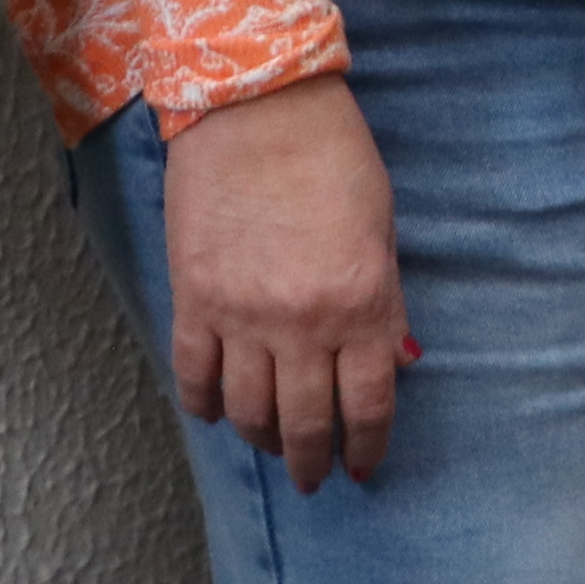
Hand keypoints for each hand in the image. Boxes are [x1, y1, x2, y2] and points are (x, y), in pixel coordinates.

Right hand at [160, 73, 406, 491]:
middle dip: (313, 461)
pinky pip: (194, 377)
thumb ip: (385, 301)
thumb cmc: (334, 156)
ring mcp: (242, 317)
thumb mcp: (383, 228)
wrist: (257, 107)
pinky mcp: (193, 301)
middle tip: (314, 477)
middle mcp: (303, 324)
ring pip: (248, 412)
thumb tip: (391, 360)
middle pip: (306, 422)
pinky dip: (204, 406)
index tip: (362, 465)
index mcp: (362, 304)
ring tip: (272, 446)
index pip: (368, 405)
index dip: (367, 446)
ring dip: (263, 440)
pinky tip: (215, 414)